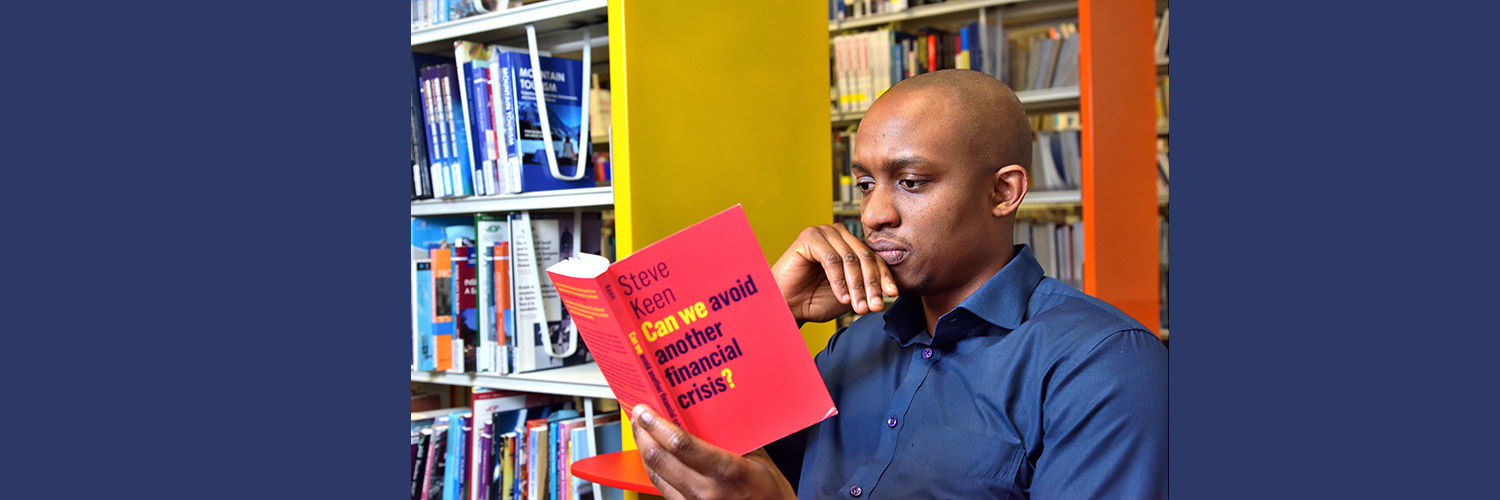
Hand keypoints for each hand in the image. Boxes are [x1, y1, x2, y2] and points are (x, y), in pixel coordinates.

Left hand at [630, 405, 795, 499]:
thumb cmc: (768, 492)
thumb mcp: (758, 457)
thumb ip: (732, 436)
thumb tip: (707, 411)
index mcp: (726, 472)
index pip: (681, 445)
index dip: (658, 426)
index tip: (646, 411)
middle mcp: (705, 492)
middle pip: (659, 459)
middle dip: (643, 434)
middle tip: (638, 416)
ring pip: (654, 475)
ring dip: (644, 450)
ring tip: (641, 432)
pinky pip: (661, 488)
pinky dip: (654, 469)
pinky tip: (653, 456)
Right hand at [771, 224, 898, 323]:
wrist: (787, 306)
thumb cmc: (815, 300)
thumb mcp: (851, 295)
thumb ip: (868, 288)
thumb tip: (892, 290)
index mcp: (849, 243)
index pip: (873, 257)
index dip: (884, 277)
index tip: (892, 295)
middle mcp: (837, 233)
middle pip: (864, 256)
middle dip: (872, 284)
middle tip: (875, 306)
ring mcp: (823, 232)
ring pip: (850, 259)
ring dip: (857, 286)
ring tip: (859, 307)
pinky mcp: (809, 237)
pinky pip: (831, 259)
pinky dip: (839, 281)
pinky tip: (842, 298)